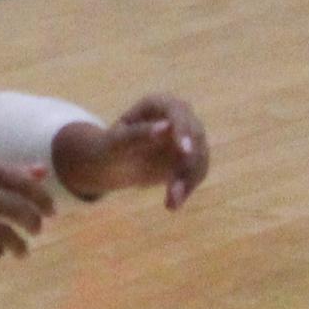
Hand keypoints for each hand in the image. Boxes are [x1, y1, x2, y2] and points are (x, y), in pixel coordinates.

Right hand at [0, 154, 56, 260]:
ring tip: (21, 251)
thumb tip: (42, 172)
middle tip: (37, 230)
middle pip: (19, 209)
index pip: (23, 182)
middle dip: (35, 224)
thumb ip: (3, 170)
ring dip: (19, 246)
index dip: (43, 199)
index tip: (50, 211)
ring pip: (5, 235)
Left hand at [53, 93, 209, 209]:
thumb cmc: (109, 147)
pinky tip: (172, 204)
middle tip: (176, 188)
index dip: (183, 130)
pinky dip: (187, 189)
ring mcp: (189, 138)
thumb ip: (137, 134)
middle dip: (188, 163)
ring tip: (171, 203)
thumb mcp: (116, 143)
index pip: (178, 112)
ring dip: (188, 182)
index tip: (184, 150)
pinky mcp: (191, 158)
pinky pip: (196, 173)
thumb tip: (164, 127)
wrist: (112, 164)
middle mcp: (179, 117)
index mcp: (159, 104)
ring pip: (199, 158)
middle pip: (195, 137)